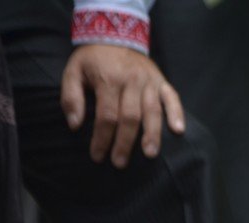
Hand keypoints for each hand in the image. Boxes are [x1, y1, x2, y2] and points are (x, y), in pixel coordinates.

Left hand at [60, 44, 184, 168]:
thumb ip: (71, 97)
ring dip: (152, 134)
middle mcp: (131, 81)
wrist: (115, 33)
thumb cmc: (93, 59)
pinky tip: (178, 130)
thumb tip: (74, 125)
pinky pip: (172, 98)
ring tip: (149, 154)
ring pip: (152, 111)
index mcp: (108, 80)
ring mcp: (149, 81)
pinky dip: (177, 113)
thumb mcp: (72, 71)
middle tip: (119, 163)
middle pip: (130, 118)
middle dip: (124, 143)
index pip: (106, 116)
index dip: (102, 139)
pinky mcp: (161, 81)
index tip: (98, 156)